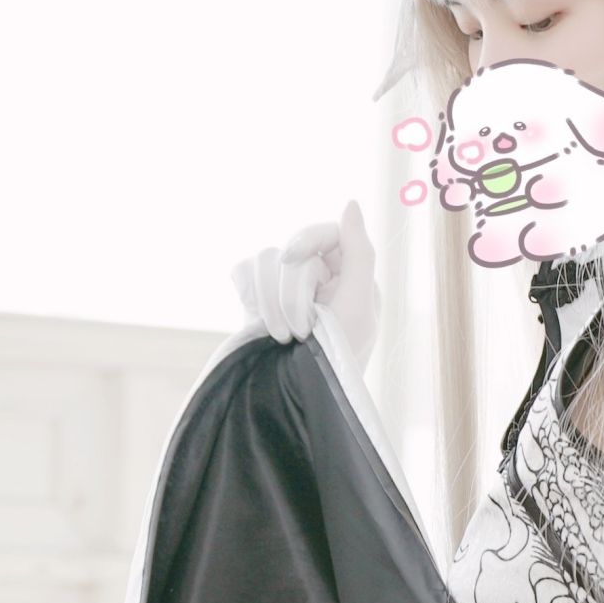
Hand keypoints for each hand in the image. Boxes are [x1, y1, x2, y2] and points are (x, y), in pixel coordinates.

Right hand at [231, 197, 379, 369]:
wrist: (296, 398)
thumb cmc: (338, 361)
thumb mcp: (360, 308)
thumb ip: (360, 253)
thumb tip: (350, 204)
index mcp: (348, 275)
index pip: (326, 232)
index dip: (306, 240)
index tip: (293, 260)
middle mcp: (316, 275)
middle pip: (291, 249)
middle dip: (290, 291)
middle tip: (299, 331)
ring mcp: (284, 285)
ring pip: (264, 259)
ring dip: (269, 301)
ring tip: (281, 337)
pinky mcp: (256, 299)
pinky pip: (243, 271)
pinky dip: (248, 294)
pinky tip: (256, 321)